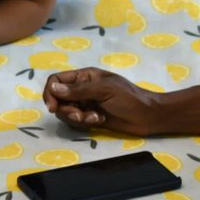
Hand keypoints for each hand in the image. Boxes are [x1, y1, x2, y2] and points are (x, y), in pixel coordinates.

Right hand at [42, 67, 157, 135]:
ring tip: (94, 119)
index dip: (50, 92)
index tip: (53, 107)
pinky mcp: (89, 117)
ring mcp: (85, 104)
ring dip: (77, 118)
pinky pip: (75, 122)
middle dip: (66, 110)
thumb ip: (78, 90)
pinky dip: (84, 123)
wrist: (148, 116)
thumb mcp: (104, 90)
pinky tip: (99, 121)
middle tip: (80, 116)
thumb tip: (53, 88)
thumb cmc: (129, 98)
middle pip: (58, 99)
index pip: (56, 80)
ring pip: (65, 112)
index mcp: (84, 76)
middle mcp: (81, 89)